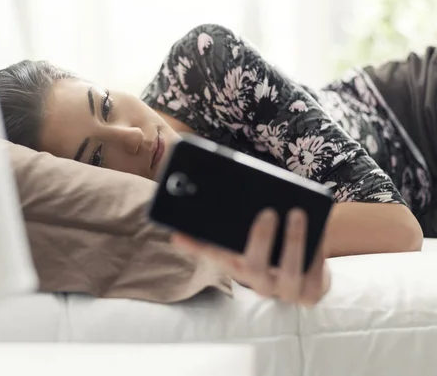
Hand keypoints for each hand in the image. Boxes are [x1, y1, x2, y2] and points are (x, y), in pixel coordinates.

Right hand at [171, 208, 329, 305]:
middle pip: (253, 268)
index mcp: (238, 267)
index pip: (212, 255)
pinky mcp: (310, 294)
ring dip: (294, 241)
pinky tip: (319, 228)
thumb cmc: (274, 247)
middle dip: (261, 239)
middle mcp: (258, 283)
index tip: (180, 233)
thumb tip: (198, 205)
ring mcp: (285, 292)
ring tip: (297, 213)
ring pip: (289, 272)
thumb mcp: (251, 235)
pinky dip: (317, 250)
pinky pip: (315, 274)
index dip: (195, 246)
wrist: (307, 273)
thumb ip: (233, 223)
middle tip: (268, 212)